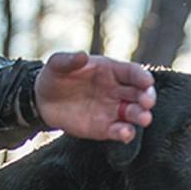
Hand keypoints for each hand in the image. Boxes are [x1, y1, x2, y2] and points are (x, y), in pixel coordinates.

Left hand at [34, 52, 155, 142]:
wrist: (43, 101)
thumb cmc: (55, 76)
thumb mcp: (57, 64)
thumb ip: (69, 60)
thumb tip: (82, 56)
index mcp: (111, 70)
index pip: (132, 72)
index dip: (142, 76)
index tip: (147, 82)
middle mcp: (117, 91)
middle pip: (139, 94)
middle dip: (147, 97)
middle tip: (147, 102)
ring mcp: (113, 110)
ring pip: (134, 114)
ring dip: (141, 116)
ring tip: (144, 119)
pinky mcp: (105, 128)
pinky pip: (120, 131)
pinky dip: (125, 133)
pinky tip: (125, 133)